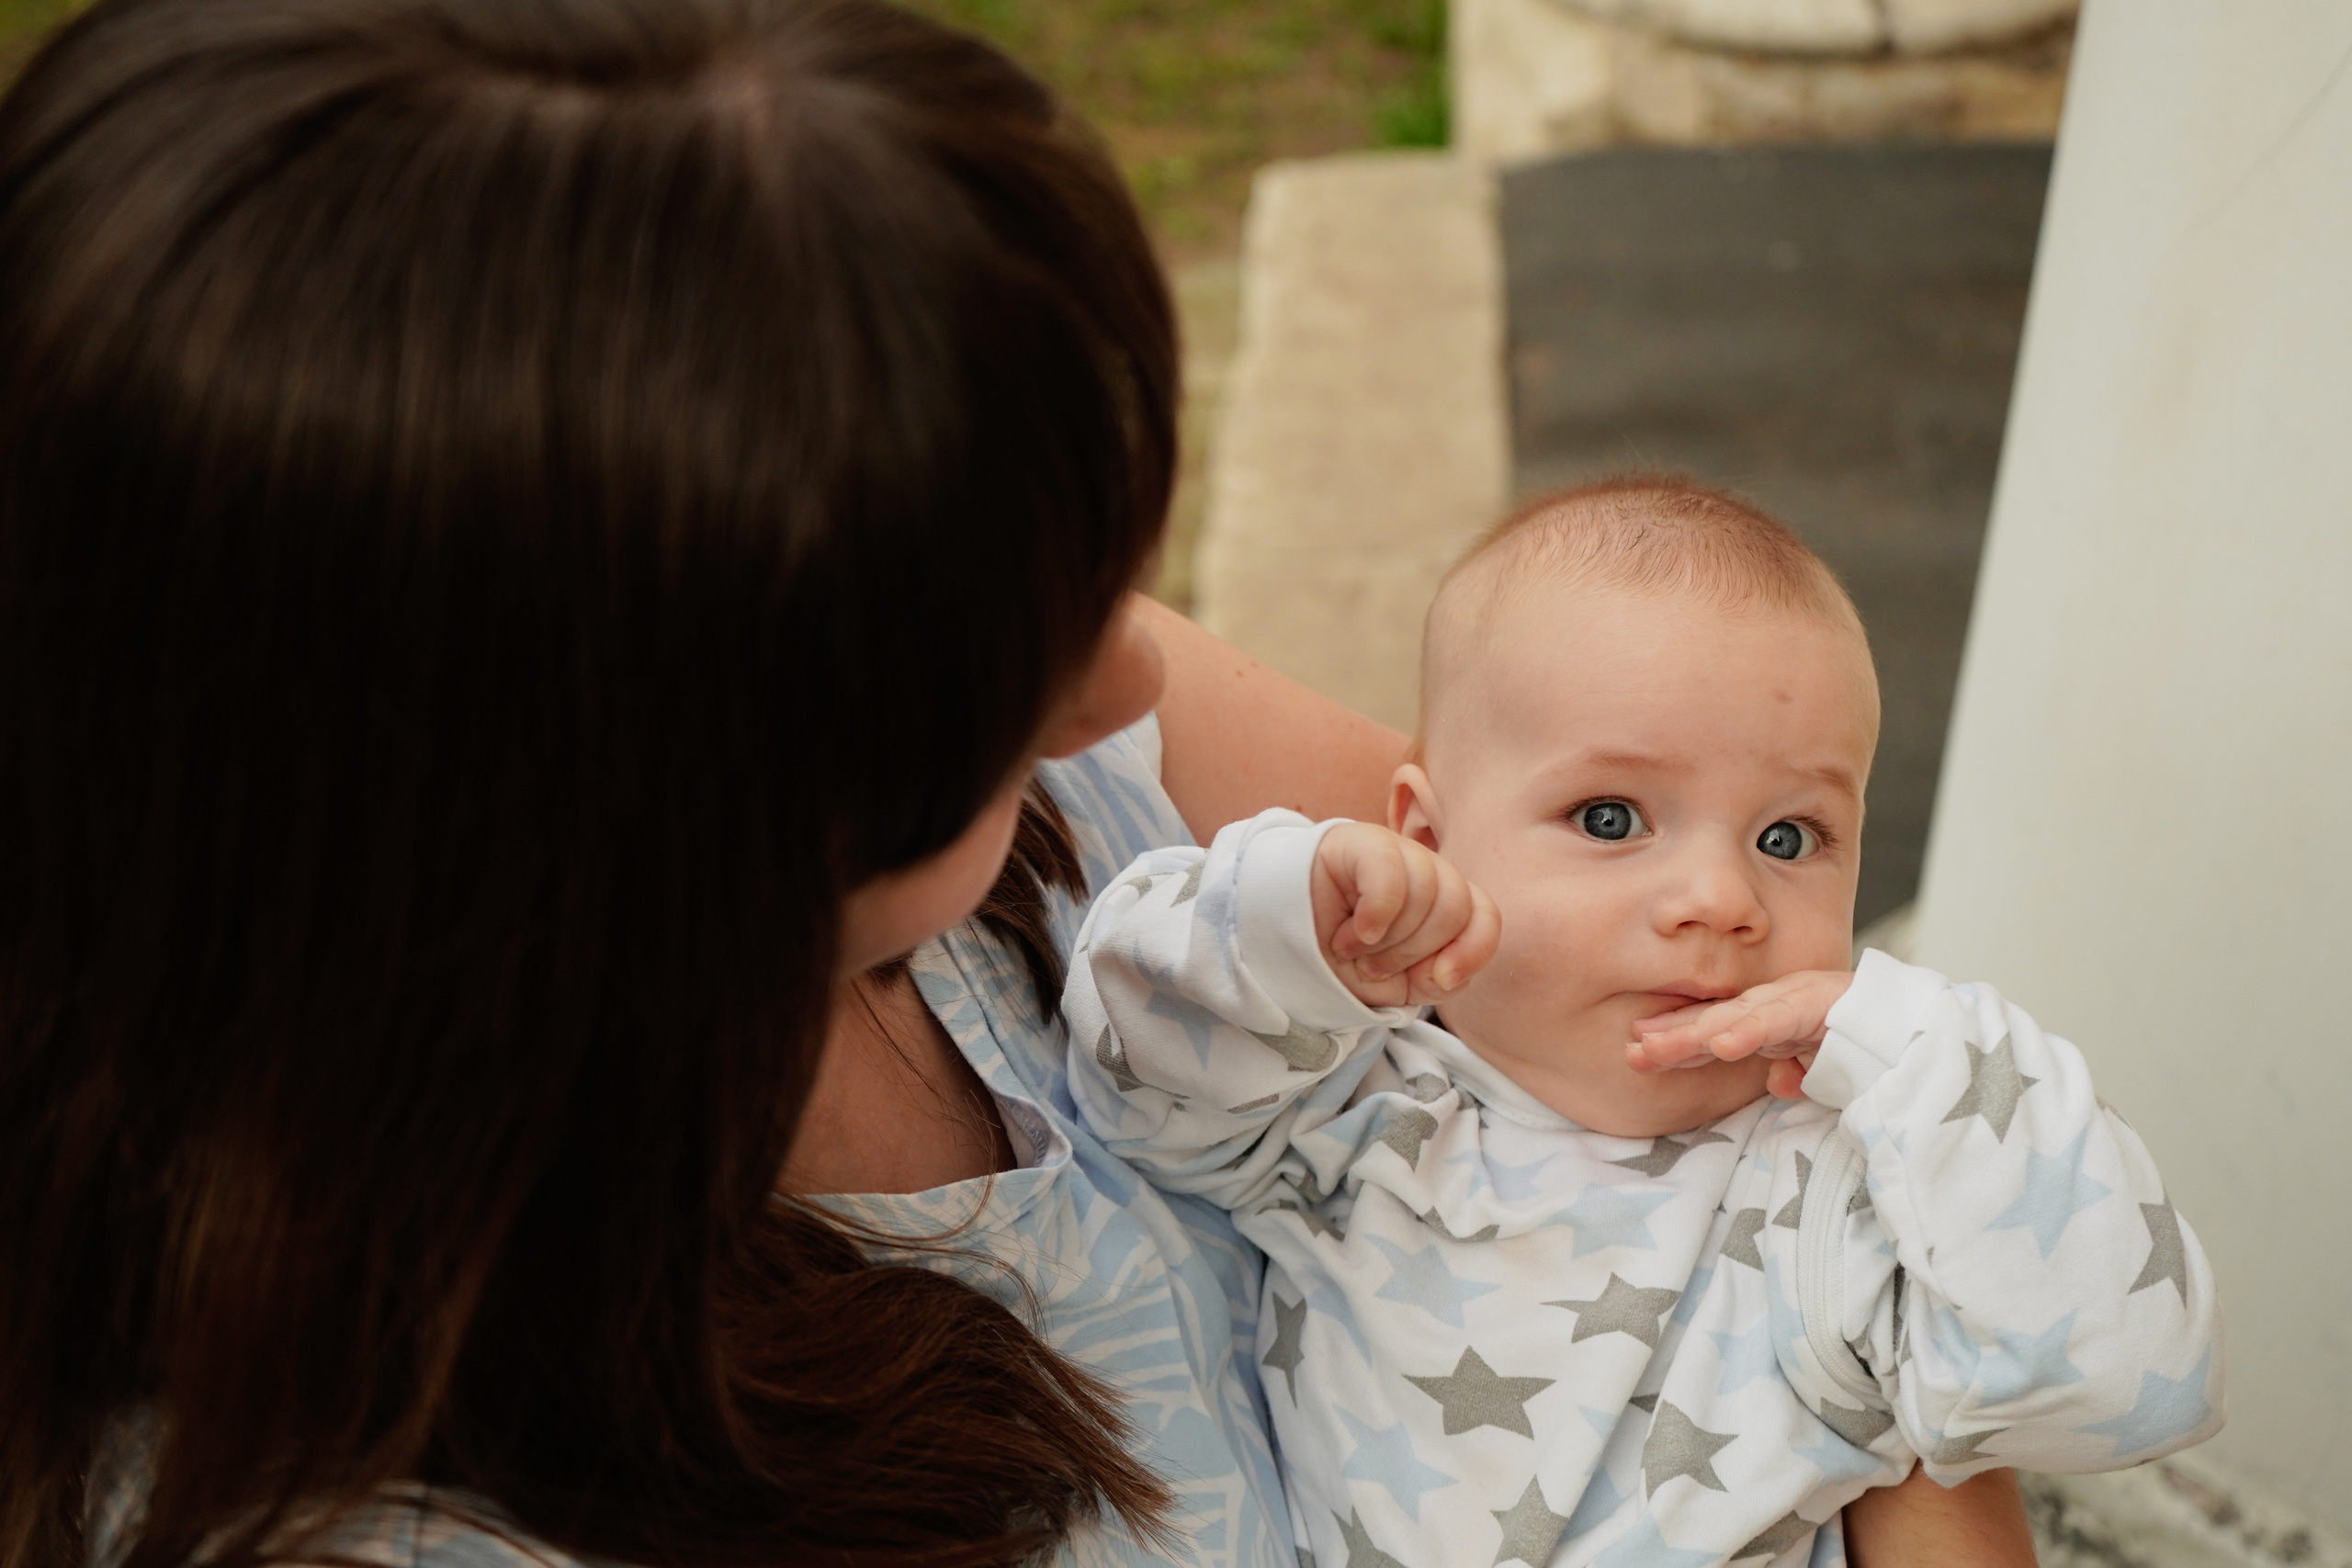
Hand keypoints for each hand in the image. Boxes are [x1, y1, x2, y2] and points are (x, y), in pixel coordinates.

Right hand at [1311, 823, 1499, 1007]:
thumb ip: (1435, 981)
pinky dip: (1377, 914)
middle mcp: (1425, 869)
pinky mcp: (1358, 841)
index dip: (1473, 950)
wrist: (1280, 943)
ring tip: (1351, 949)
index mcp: (1442, 901)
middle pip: (1454, 906)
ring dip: (1388, 940)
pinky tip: (1355, 932)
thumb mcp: (1396, 986)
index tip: (1440, 979)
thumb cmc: (1343, 960)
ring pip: (1426, 891)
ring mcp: (1394, 850)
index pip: (1484, 915)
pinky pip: (1391, 874)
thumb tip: (1447, 971)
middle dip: (1414, 952)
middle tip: (1372, 967)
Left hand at [1623, 970, 1854, 1099]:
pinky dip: (1751, 1030)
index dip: (1677, 1040)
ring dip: (1696, 1032)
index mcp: (1773, 1019)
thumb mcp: (1823, 1067)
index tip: (1635, 1052)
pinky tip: (1723, 1043)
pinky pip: (1782, 1019)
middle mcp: (1779, 1004)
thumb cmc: (1870, 1042)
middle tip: (1632, 1051)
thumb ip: (1796, 1073)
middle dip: (1672, 1036)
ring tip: (1658, 1046)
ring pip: (1737, 1016)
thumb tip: (1778, 1082)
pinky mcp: (1825, 1004)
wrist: (1922, 1024)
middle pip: (1715, 1021)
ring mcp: (1799, 1000)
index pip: (1715, 1030)